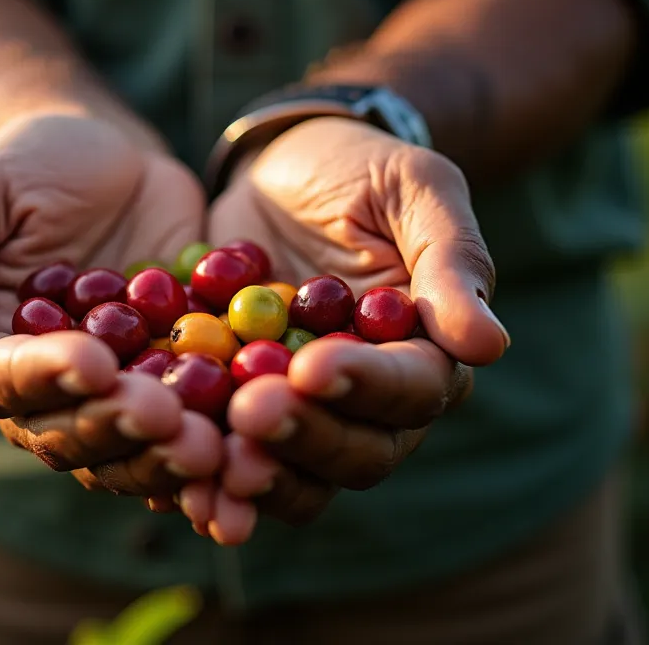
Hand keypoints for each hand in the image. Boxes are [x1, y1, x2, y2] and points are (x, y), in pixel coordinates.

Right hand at [0, 113, 221, 499]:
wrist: (110, 156)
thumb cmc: (26, 166)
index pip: (8, 380)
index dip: (49, 376)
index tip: (93, 361)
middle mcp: (50, 390)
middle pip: (72, 432)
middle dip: (117, 426)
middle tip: (164, 415)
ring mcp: (118, 393)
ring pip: (132, 447)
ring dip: (167, 454)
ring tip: (209, 442)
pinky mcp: (175, 383)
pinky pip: (195, 424)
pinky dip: (219, 444)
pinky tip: (247, 450)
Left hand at [191, 117, 509, 543]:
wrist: (275, 171)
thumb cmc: (358, 170)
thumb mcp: (411, 188)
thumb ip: (451, 260)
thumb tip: (487, 345)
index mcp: (426, 356)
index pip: (411, 390)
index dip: (365, 386)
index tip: (313, 368)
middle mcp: (370, 405)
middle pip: (355, 453)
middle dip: (303, 437)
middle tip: (248, 414)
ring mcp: (303, 416)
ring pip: (292, 473)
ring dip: (254, 475)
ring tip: (210, 459)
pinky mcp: (238, 413)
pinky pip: (225, 456)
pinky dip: (200, 472)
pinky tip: (161, 479)